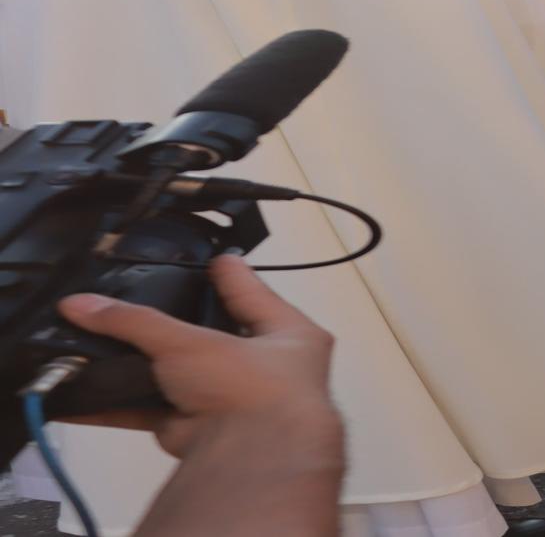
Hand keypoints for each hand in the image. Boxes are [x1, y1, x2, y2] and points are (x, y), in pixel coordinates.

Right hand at [56, 255, 339, 460]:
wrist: (248, 458)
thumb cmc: (252, 387)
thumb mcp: (193, 341)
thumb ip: (137, 322)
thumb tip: (82, 304)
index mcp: (290, 335)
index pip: (256, 294)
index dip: (234, 276)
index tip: (220, 258)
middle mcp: (265, 368)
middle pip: (212, 338)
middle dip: (179, 328)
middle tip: (147, 305)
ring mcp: (230, 401)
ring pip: (179, 376)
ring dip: (144, 367)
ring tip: (106, 344)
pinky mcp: (197, 431)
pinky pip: (153, 411)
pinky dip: (121, 404)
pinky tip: (88, 395)